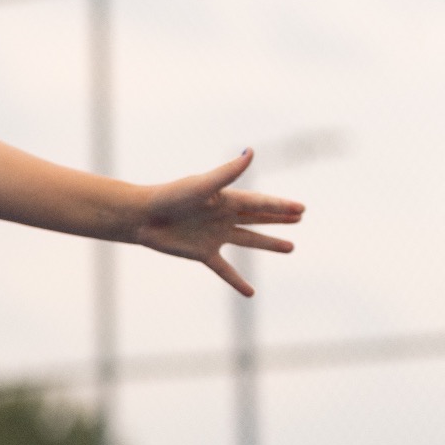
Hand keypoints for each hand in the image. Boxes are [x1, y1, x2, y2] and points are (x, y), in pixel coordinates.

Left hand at [132, 149, 305, 295]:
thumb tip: (250, 152)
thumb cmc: (171, 196)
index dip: (281, 206)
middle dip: (279, 218)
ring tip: (290, 247)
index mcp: (226, 199)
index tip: (302, 208)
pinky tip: (250, 292)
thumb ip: (228, 172)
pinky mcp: (203, 253)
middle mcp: (223, 216)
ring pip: (248, 240)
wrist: (142, 217)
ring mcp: (215, 235)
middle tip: (299, 217)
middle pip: (258, 218)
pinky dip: (237, 281)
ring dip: (269, 244)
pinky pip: (225, 269)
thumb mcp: (203, 185)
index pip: (260, 204)